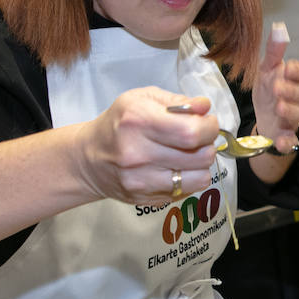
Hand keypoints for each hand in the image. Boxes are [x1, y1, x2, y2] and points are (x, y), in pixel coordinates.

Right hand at [75, 88, 218, 202]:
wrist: (89, 159)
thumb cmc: (120, 123)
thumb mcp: (143, 99)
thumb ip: (178, 101)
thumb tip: (205, 108)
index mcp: (138, 121)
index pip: (192, 131)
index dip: (209, 127)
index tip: (206, 123)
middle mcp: (138, 153)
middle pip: (201, 156)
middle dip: (208, 144)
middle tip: (198, 139)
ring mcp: (141, 180)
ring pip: (200, 178)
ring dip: (201, 165)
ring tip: (188, 155)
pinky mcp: (145, 199)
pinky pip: (187, 191)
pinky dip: (189, 179)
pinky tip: (175, 168)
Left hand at [251, 22, 298, 152]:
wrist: (264, 119)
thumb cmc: (268, 91)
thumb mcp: (266, 69)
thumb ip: (273, 51)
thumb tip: (279, 27)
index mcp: (293, 81)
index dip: (295, 71)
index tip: (286, 67)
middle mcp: (298, 100)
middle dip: (290, 91)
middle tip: (277, 87)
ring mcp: (293, 119)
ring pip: (298, 116)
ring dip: (289, 112)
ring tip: (279, 108)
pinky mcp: (287, 136)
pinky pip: (291, 141)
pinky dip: (287, 143)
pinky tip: (281, 142)